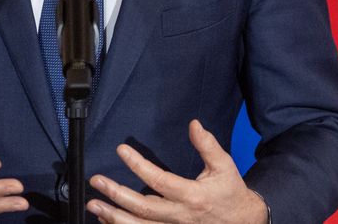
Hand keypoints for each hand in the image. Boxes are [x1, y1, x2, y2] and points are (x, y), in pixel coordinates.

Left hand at [86, 120, 266, 223]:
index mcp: (192, 196)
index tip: (121, 150)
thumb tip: (194, 124)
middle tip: (96, 181)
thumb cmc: (231, 193)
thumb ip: (208, 146)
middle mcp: (180, 215)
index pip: (159, 180)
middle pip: (144, 208)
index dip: (138, 165)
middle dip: (117, 196)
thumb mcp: (224, 166)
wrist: (244, 222)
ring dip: (114, 217)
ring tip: (93, 205)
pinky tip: (107, 220)